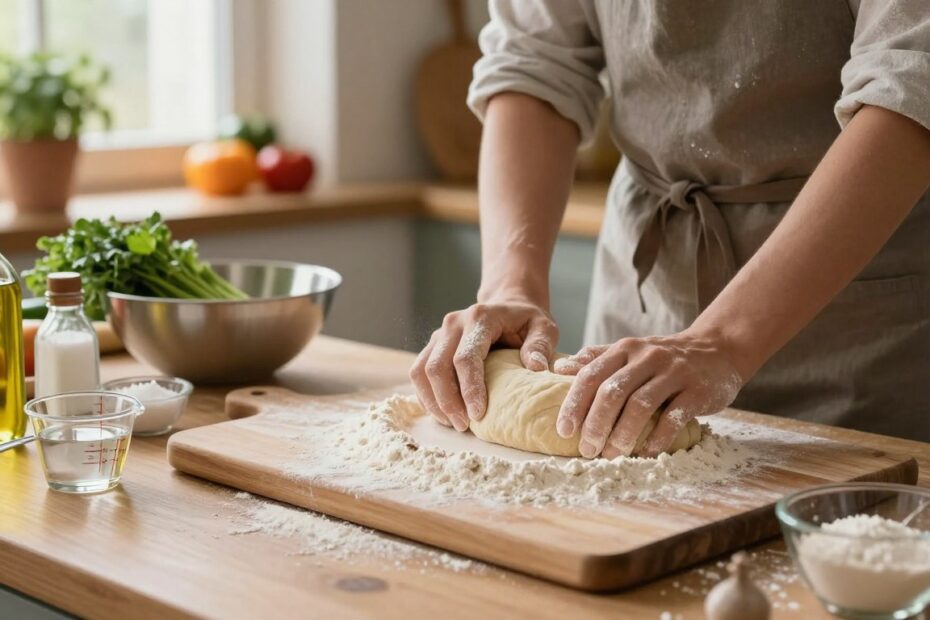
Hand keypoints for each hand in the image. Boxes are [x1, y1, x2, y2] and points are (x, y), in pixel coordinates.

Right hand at [410, 298, 558, 430]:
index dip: (469, 389)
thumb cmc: (527, 321)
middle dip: (447, 401)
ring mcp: (439, 334)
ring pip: (421, 371)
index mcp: (480, 318)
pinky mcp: (433, 345)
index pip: (466, 358)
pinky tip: (443, 413)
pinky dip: (427, 396)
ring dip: (433, 402)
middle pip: (437, 367)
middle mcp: (453, 324)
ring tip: (453, 423)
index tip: (478, 415)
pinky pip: (418, 373)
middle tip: (464, 426)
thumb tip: (536, 368)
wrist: (508, 305)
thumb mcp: (544, 328)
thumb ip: (540, 346)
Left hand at [552, 330, 744, 457]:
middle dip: (596, 424)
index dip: (574, 404)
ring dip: (623, 434)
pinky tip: (646, 453)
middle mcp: (647, 357)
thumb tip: (558, 369)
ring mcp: (674, 372)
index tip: (564, 431)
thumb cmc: (663, 358)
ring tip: (612, 455)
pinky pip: (674, 417)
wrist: (717, 350)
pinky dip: (658, 438)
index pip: (591, 375)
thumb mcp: (629, 351)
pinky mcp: (697, 390)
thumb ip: (595, 359)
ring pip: (640, 405)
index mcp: (625, 349)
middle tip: (587, 450)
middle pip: (613, 391)